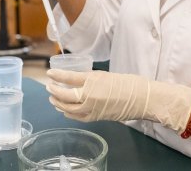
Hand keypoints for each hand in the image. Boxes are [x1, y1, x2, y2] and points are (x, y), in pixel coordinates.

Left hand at [46, 69, 190, 131]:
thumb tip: (76, 81)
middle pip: (65, 94)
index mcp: (93, 80)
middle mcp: (89, 95)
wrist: (141, 98)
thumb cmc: (127, 83)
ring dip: (58, 103)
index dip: (57, 76)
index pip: (68, 78)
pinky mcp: (95, 117)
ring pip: (68, 108)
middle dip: (54, 90)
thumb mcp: (105, 75)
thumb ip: (89, 79)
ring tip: (53, 98)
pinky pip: (77, 117)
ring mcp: (92, 108)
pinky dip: (68, 113)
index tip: (49, 73)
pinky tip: (64, 110)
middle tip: (49, 86)